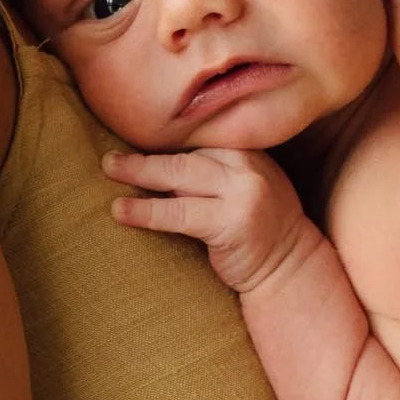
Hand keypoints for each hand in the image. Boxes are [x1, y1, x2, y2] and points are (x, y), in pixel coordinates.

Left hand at [103, 146, 312, 294]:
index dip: (162, 139)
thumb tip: (152, 160)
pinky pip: (179, 213)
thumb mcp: (241, 187)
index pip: (197, 137)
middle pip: (185, 154)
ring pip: (179, 177)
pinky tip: (122, 210)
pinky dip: (147, 211)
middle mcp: (247, 164)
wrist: (290, 267)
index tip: (128, 132)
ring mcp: (242, 192)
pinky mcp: (232, 222)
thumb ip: (211, 170)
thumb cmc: (256, 228)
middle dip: (144, 155)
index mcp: (247, 150)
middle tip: (108, 159)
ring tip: (110, 171)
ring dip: (139, 173)